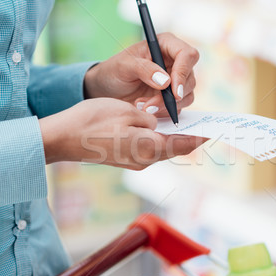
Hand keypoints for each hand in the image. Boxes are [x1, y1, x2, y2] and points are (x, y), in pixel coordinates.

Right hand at [39, 98, 204, 169]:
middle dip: (189, 138)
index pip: (184, 144)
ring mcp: (134, 163)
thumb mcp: (128, 111)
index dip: (199, 137)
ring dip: (172, 138)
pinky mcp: (124, 161)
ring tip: (182, 124)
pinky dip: (157, 140)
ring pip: (161, 150)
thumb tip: (157, 125)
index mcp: (149, 148)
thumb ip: (150, 119)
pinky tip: (158, 128)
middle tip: (201, 125)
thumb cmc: (93, 121)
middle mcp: (145, 161)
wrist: (63, 138)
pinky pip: (148, 150)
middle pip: (175, 149)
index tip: (213, 131)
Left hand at [83, 33, 198, 117]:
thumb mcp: (124, 66)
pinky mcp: (173, 96)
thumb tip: (166, 81)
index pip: (187, 55)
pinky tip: (146, 109)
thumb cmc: (114, 71)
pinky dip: (164, 112)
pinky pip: (179, 107)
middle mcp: (175, 61)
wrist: (108, 89)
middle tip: (149, 106)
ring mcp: (176, 80)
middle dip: (171, 96)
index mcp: (166, 45)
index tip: (174, 91)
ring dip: (166, 106)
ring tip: (142, 107)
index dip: (183, 73)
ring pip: (187, 95)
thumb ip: (144, 70)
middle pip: (190, 78)